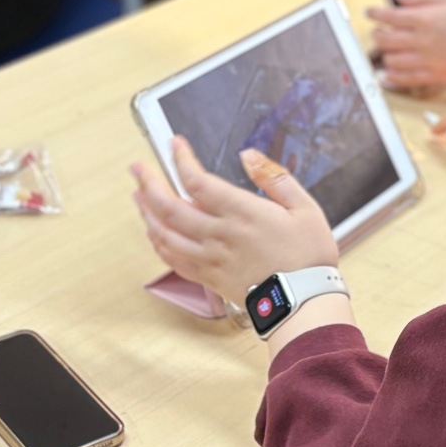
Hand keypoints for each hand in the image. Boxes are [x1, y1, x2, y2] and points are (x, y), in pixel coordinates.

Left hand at [131, 137, 338, 305]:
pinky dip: (159, 244)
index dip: (181, 160)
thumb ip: (274, 178)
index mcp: (243, 213)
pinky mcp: (209, 278)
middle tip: (137, 169)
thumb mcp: (304, 208)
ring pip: (165, 234)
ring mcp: (211, 258)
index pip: (198, 181)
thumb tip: (249, 155)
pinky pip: (174, 260)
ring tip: (138, 196)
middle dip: (149, 184)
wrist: (305, 301)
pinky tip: (154, 233)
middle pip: (170, 207)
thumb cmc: (308, 255)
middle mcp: (220, 235)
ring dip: (147, 213)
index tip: (175, 145)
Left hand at [366, 0, 445, 90]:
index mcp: (425, 19)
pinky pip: (407, 80)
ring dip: (384, 55)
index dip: (375, 13)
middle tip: (377, 30)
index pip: (389, 16)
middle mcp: (422, 41)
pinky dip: (392, 78)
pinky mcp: (437, 76)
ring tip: (385, 50)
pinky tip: (385, 75)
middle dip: (377, 34)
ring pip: (392, 61)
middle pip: (386, 40)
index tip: (369, 12)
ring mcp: (428, 61)